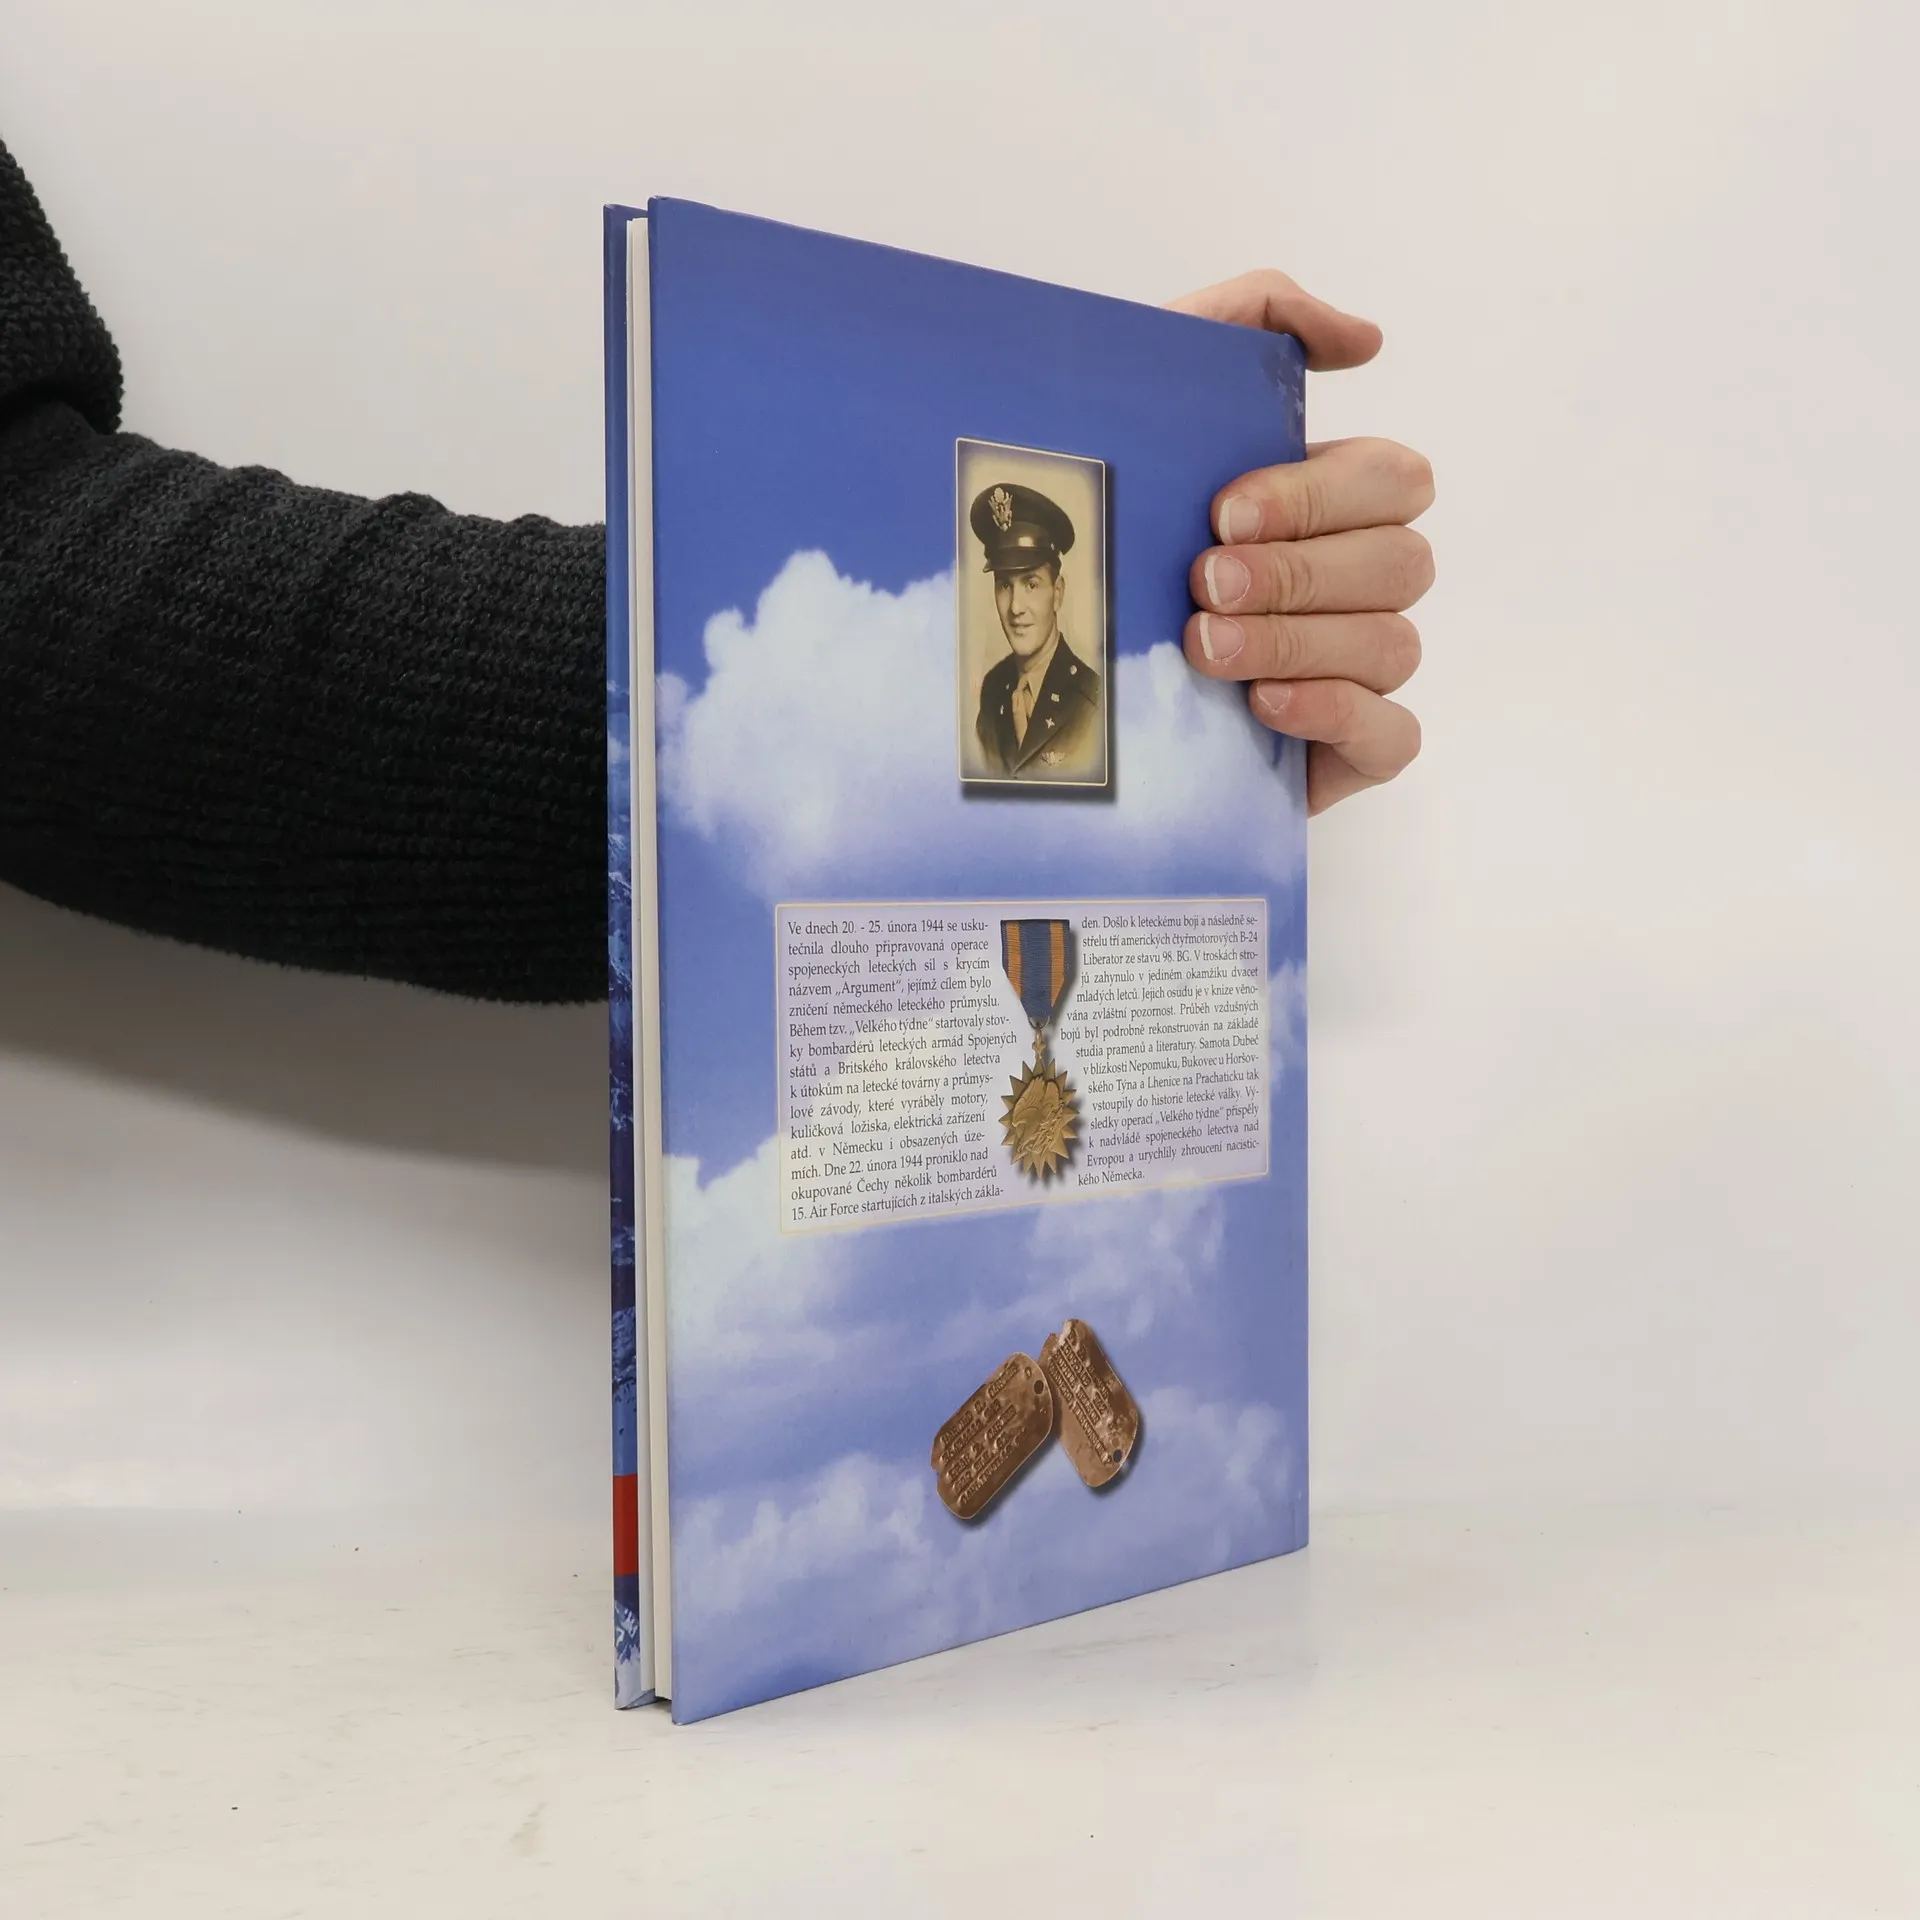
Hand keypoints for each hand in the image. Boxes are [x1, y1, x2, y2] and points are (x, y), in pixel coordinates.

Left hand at [1167, 271, 1433, 813]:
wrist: (1058, 667)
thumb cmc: (1114, 524)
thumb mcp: (1151, 394)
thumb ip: (1251, 318)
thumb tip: (1365, 337)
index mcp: (1330, 503)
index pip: (1392, 479)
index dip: (1318, 496)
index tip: (1223, 513)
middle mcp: (1357, 583)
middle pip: (1402, 562)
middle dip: (1298, 572)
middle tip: (1204, 583)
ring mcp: (1361, 668)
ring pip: (1393, 645)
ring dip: (1297, 640)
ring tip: (1205, 647)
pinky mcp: (1349, 750)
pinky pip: (1392, 733)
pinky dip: (1334, 712)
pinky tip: (1264, 702)